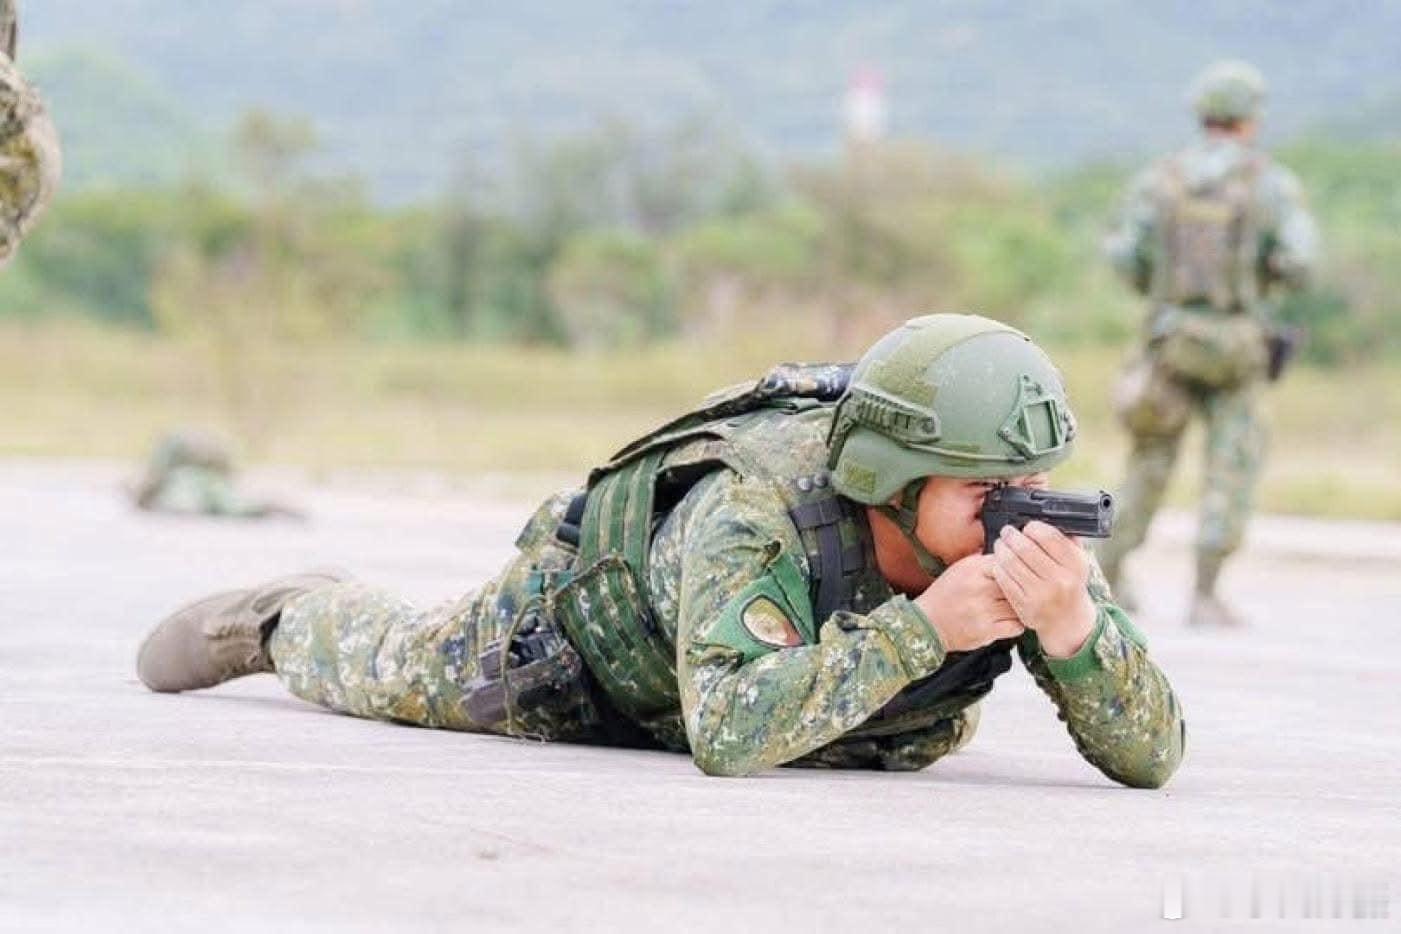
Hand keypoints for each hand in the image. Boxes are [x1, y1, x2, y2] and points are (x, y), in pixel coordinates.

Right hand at [913, 554, 1023, 652]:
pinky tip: (1010, 620)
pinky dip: (1017, 624)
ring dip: (1020, 607)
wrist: (926, 623)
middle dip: (1020, 588)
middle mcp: (979, 588)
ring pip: (1018, 605)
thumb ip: (985, 562)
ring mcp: (983, 611)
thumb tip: (1012, 555)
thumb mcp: (961, 568)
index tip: (1018, 573)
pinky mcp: (986, 631)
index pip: (1008, 562)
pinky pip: (1016, 626)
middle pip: (1016, 584)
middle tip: (1023, 591)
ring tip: (1016, 606)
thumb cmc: (945, 595)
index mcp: (973, 569)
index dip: (1016, 569)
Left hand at [990, 521, 1096, 657]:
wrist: (1067, 620)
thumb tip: (1049, 517)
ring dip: (1002, 549)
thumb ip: (1067, 540)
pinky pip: (1005, 579)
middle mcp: (1060, 580)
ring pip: (1012, 563)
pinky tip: (999, 562)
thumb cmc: (1069, 584)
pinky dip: (999, 567)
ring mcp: (1041, 594)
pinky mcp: (1025, 605)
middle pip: (1026, 549)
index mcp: (1075, 565)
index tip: (1028, 526)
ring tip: (1001, 544)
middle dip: (1012, 536)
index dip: (1034, 528)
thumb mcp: (1077, 562)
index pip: (1049, 537)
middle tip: (1007, 532)